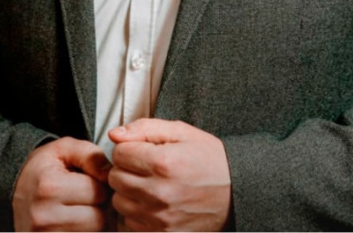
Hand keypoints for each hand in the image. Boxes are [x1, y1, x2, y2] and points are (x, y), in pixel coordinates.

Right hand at [12, 136, 111, 230]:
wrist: (12, 190)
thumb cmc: (43, 168)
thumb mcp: (64, 149)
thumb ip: (90, 154)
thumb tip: (109, 174)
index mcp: (50, 188)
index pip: (98, 192)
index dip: (101, 184)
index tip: (90, 180)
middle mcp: (44, 217)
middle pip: (98, 218)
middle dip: (99, 206)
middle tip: (87, 196)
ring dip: (93, 222)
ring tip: (80, 208)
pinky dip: (84, 231)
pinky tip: (76, 221)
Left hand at [108, 118, 230, 231]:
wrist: (236, 193)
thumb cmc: (210, 160)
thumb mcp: (182, 132)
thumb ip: (145, 128)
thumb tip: (115, 135)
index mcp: (163, 163)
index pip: (119, 153)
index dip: (129, 148)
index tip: (142, 150)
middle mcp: (158, 193)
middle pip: (115, 178)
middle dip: (126, 168)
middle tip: (146, 166)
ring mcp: (159, 219)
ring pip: (119, 202)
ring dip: (129, 192)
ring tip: (150, 184)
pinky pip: (129, 225)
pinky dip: (136, 213)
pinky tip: (152, 203)